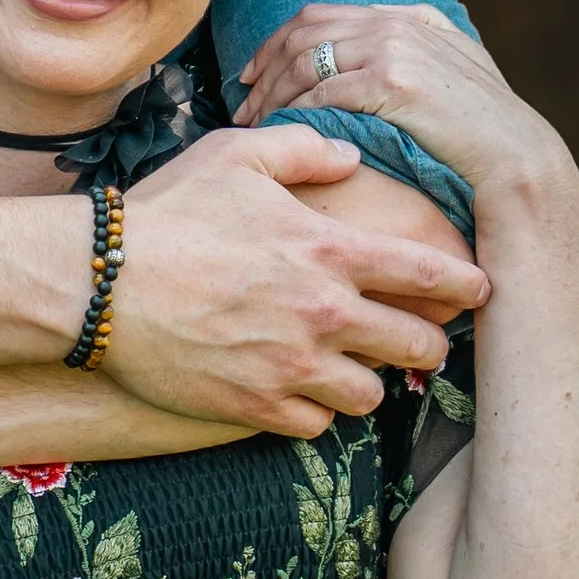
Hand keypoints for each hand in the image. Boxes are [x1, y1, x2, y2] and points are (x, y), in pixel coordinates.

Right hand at [103, 124, 488, 435]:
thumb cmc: (167, 211)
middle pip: (415, 346)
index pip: (429, 274)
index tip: (481, 291)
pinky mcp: (255, 408)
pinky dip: (313, 413)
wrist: (97, 284)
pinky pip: (315, 427)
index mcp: (330, 251)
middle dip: (427, 343)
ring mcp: (291, 367)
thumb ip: (305, 151)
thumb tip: (351, 156)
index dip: (467, 284)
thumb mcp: (236, 155)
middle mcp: (323, 314)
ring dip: (366, 381)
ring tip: (352, 369)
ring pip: (369, 394)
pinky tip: (298, 393)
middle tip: (421, 341)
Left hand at [235, 3, 574, 201]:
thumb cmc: (483, 137)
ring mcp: (397, 48)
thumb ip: (413, 62)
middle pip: (305, 31)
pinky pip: (323, 92)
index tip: (254, 72)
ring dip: (272, 92)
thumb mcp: (452, 82)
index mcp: (412, 18)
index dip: (279, 41)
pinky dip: (294, 110)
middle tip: (242, 101)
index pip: (323, 15)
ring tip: (252, 121)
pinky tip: (280, 130)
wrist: (517, 161)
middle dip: (265, 66)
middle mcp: (400, 23)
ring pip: (306, 61)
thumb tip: (362, 73)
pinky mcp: (393, 81)